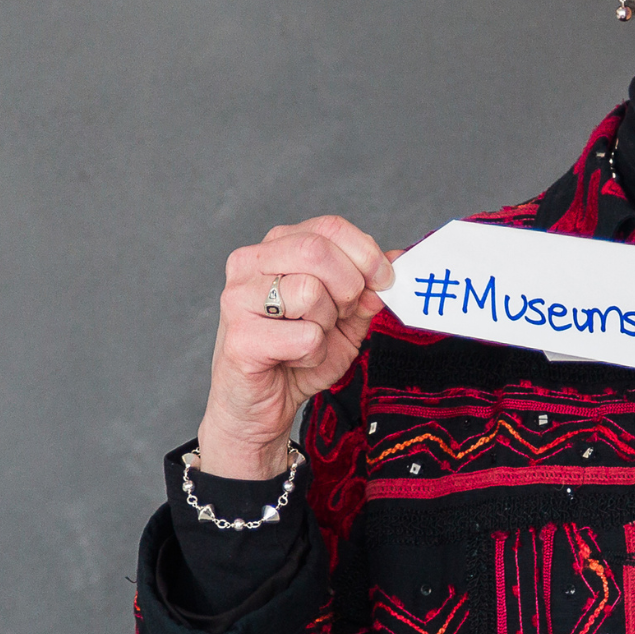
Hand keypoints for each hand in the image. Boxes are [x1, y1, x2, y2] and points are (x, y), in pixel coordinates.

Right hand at [195, 216, 395, 479]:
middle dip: (348, 288)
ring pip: (310, 292)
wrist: (261, 406)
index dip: (367, 254)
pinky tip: (292, 360)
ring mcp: (237, 298)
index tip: (384, 281)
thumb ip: (367, 289)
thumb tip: (397, 261)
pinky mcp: (240, 338)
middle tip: (342, 316)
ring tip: (307, 339)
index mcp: (276, 247)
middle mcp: (249, 263)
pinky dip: (313, 354)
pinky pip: (304, 336)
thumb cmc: (298, 355)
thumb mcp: (345, 318)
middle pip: (317, 251)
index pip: (329, 227)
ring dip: (327, 325)